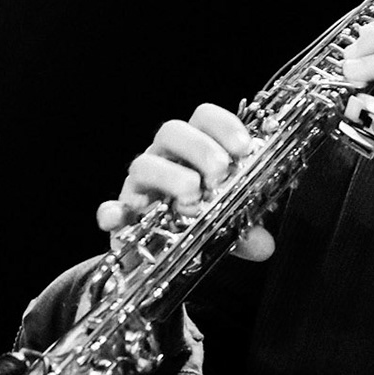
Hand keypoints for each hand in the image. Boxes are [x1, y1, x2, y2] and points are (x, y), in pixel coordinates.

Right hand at [95, 103, 275, 261]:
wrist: (157, 255)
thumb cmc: (197, 224)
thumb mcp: (228, 226)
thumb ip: (245, 232)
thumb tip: (264, 245)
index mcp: (193, 152)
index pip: (204, 119)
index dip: (224, 125)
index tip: (243, 147)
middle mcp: (164, 159)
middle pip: (172, 131)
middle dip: (199, 148)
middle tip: (219, 174)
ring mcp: (139, 186)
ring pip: (143, 164)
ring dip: (169, 177)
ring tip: (191, 199)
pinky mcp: (120, 216)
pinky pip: (109, 208)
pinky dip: (113, 211)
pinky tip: (120, 218)